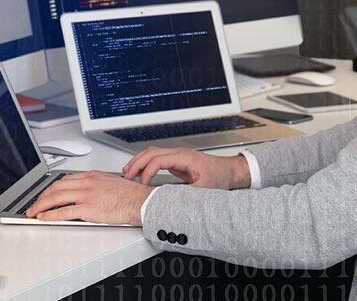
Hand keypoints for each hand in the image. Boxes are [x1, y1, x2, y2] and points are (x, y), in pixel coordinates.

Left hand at [26, 171, 152, 225]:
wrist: (140, 201)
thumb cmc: (130, 195)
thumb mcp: (111, 184)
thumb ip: (96, 186)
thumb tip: (87, 194)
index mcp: (93, 176)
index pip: (65, 179)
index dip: (51, 187)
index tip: (45, 194)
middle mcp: (88, 183)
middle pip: (56, 186)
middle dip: (41, 196)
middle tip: (34, 204)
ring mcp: (87, 195)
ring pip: (56, 197)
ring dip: (41, 205)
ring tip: (34, 212)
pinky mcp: (88, 208)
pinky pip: (64, 212)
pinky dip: (50, 215)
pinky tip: (44, 218)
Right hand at [122, 147, 250, 189]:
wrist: (229, 171)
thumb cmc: (220, 177)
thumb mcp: (204, 190)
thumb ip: (186, 195)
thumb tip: (170, 202)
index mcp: (186, 158)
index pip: (159, 160)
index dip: (147, 171)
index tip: (142, 183)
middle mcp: (180, 154)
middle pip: (152, 152)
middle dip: (137, 163)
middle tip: (127, 176)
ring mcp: (178, 156)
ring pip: (153, 153)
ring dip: (139, 161)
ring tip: (128, 172)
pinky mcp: (177, 161)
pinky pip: (157, 158)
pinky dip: (146, 163)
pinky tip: (140, 171)